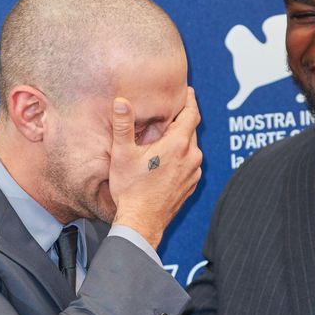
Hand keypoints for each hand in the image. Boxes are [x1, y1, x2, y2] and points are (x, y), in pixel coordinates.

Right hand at [109, 87, 201, 248]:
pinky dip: (182, 157)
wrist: (141, 222)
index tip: (186, 91)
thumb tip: (121, 101)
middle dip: (182, 120)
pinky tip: (167, 160)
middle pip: (191, 130)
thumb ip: (123, 125)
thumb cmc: (131, 190)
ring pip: (192, 147)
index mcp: (178, 145)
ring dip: (181, 140)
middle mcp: (192, 157)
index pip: (191, 113)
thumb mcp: (122, 154)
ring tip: (165, 138)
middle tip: (169, 113)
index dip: (189, 100)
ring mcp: (193, 173)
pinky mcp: (191, 185)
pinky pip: (190, 164)